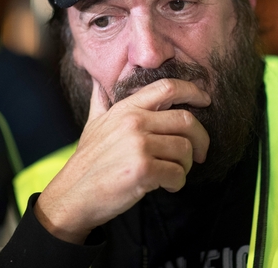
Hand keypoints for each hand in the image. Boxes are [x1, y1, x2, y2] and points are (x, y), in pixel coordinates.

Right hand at [34, 78, 210, 243]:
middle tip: (199, 153)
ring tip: (174, 173)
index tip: (205, 100)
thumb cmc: (88, 161)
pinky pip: (178, 174)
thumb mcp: (93, 124)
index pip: (168, 88)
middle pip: (186, 120)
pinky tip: (167, 186)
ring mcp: (138, 145)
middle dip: (200, 138)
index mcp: (126, 109)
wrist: (72, 195)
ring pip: (185, 149)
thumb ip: (101, 101)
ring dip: (186, 165)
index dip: (193, 91)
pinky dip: (178, 183)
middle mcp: (134, 122)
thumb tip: (97, 81)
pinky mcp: (143, 170)